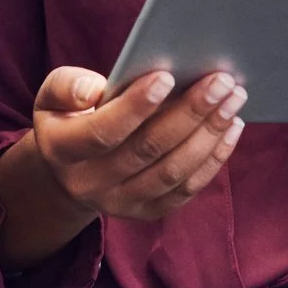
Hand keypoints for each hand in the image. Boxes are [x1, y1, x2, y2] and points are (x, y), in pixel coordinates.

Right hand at [0, 66, 245, 268]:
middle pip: (147, 150)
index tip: (167, 76)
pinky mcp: (148, 211)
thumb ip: (67, 86)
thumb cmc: (68, 117)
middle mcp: (91, 184)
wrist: (69, 172)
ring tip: (234, 99)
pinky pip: (186, 190)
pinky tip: (231, 127)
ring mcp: (122, 203)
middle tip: (220, 81)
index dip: (135, 106)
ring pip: (172, 172)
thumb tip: (95, 90)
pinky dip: (213, 159)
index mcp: (63, 150)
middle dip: (188, 112)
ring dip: (208, 134)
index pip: (102, 132)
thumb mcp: (53, 96)